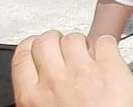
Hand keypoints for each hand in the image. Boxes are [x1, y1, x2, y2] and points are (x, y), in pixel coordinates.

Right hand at [10, 32, 132, 106]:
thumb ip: (37, 94)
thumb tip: (37, 79)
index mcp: (31, 96)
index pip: (22, 54)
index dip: (32, 45)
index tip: (39, 46)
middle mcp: (53, 80)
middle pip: (46, 39)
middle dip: (55, 40)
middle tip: (64, 49)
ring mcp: (82, 70)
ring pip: (74, 37)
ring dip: (82, 43)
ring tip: (88, 56)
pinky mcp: (109, 66)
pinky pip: (104, 40)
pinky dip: (106, 45)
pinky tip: (106, 57)